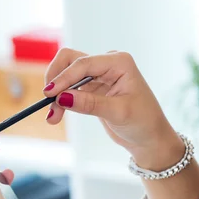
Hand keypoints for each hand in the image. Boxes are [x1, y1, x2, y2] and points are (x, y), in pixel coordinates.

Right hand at [43, 48, 184, 169]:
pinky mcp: (92, 88)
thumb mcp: (118, 113)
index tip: (49, 94)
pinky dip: (61, 100)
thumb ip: (90, 104)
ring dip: (57, 92)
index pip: (84, 63)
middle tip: (48, 101)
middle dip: (57, 80)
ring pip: (67, 75)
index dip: (64, 77)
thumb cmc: (143, 122)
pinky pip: (70, 89)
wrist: (150, 138)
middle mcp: (108, 64)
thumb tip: (61, 97)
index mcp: (119, 62)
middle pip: (71, 60)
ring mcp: (99, 75)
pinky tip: (56, 116)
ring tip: (53, 116)